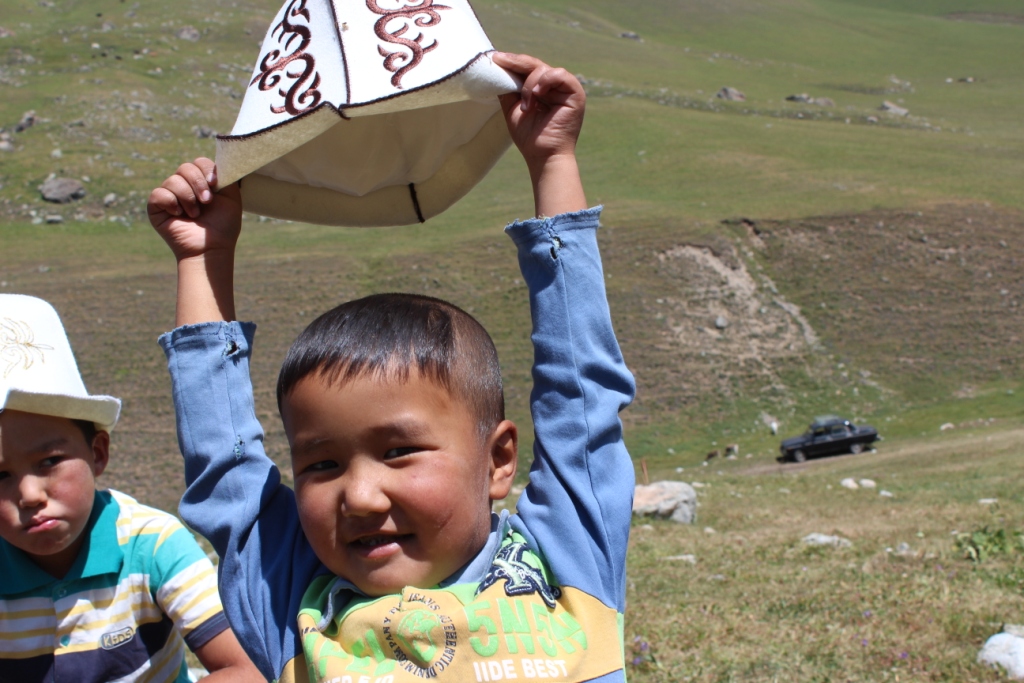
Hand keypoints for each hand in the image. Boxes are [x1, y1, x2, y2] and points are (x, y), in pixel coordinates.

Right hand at [148, 157, 241, 262]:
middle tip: (207, 203)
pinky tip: (178, 215)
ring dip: (188, 198)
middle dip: (198, 184)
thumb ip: (225, 176)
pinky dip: (171, 203)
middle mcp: (184, 186)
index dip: (206, 170)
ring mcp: (170, 196)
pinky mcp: (156, 207)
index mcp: (201, 183)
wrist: (211, 248)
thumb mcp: (231, 197)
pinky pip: (159, 193)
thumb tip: (216, 161)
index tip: (214, 185)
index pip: (199, 162)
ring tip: (194, 214)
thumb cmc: (223, 226)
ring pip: (173, 180)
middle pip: (185, 167)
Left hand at [492, 52, 585, 174]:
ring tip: (526, 106)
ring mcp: (565, 88)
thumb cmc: (529, 137)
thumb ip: (508, 89)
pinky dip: (545, 81)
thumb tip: (499, 69)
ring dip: (530, 85)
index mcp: (542, 89)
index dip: (512, 62)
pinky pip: (559, 74)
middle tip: (499, 60)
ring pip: (544, 69)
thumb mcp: (512, 108)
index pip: (527, 69)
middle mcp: (554, 87)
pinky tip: (537, 95)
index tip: (495, 58)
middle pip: (534, 65)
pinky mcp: (575, 93)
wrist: (543, 155)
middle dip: (516, 63)